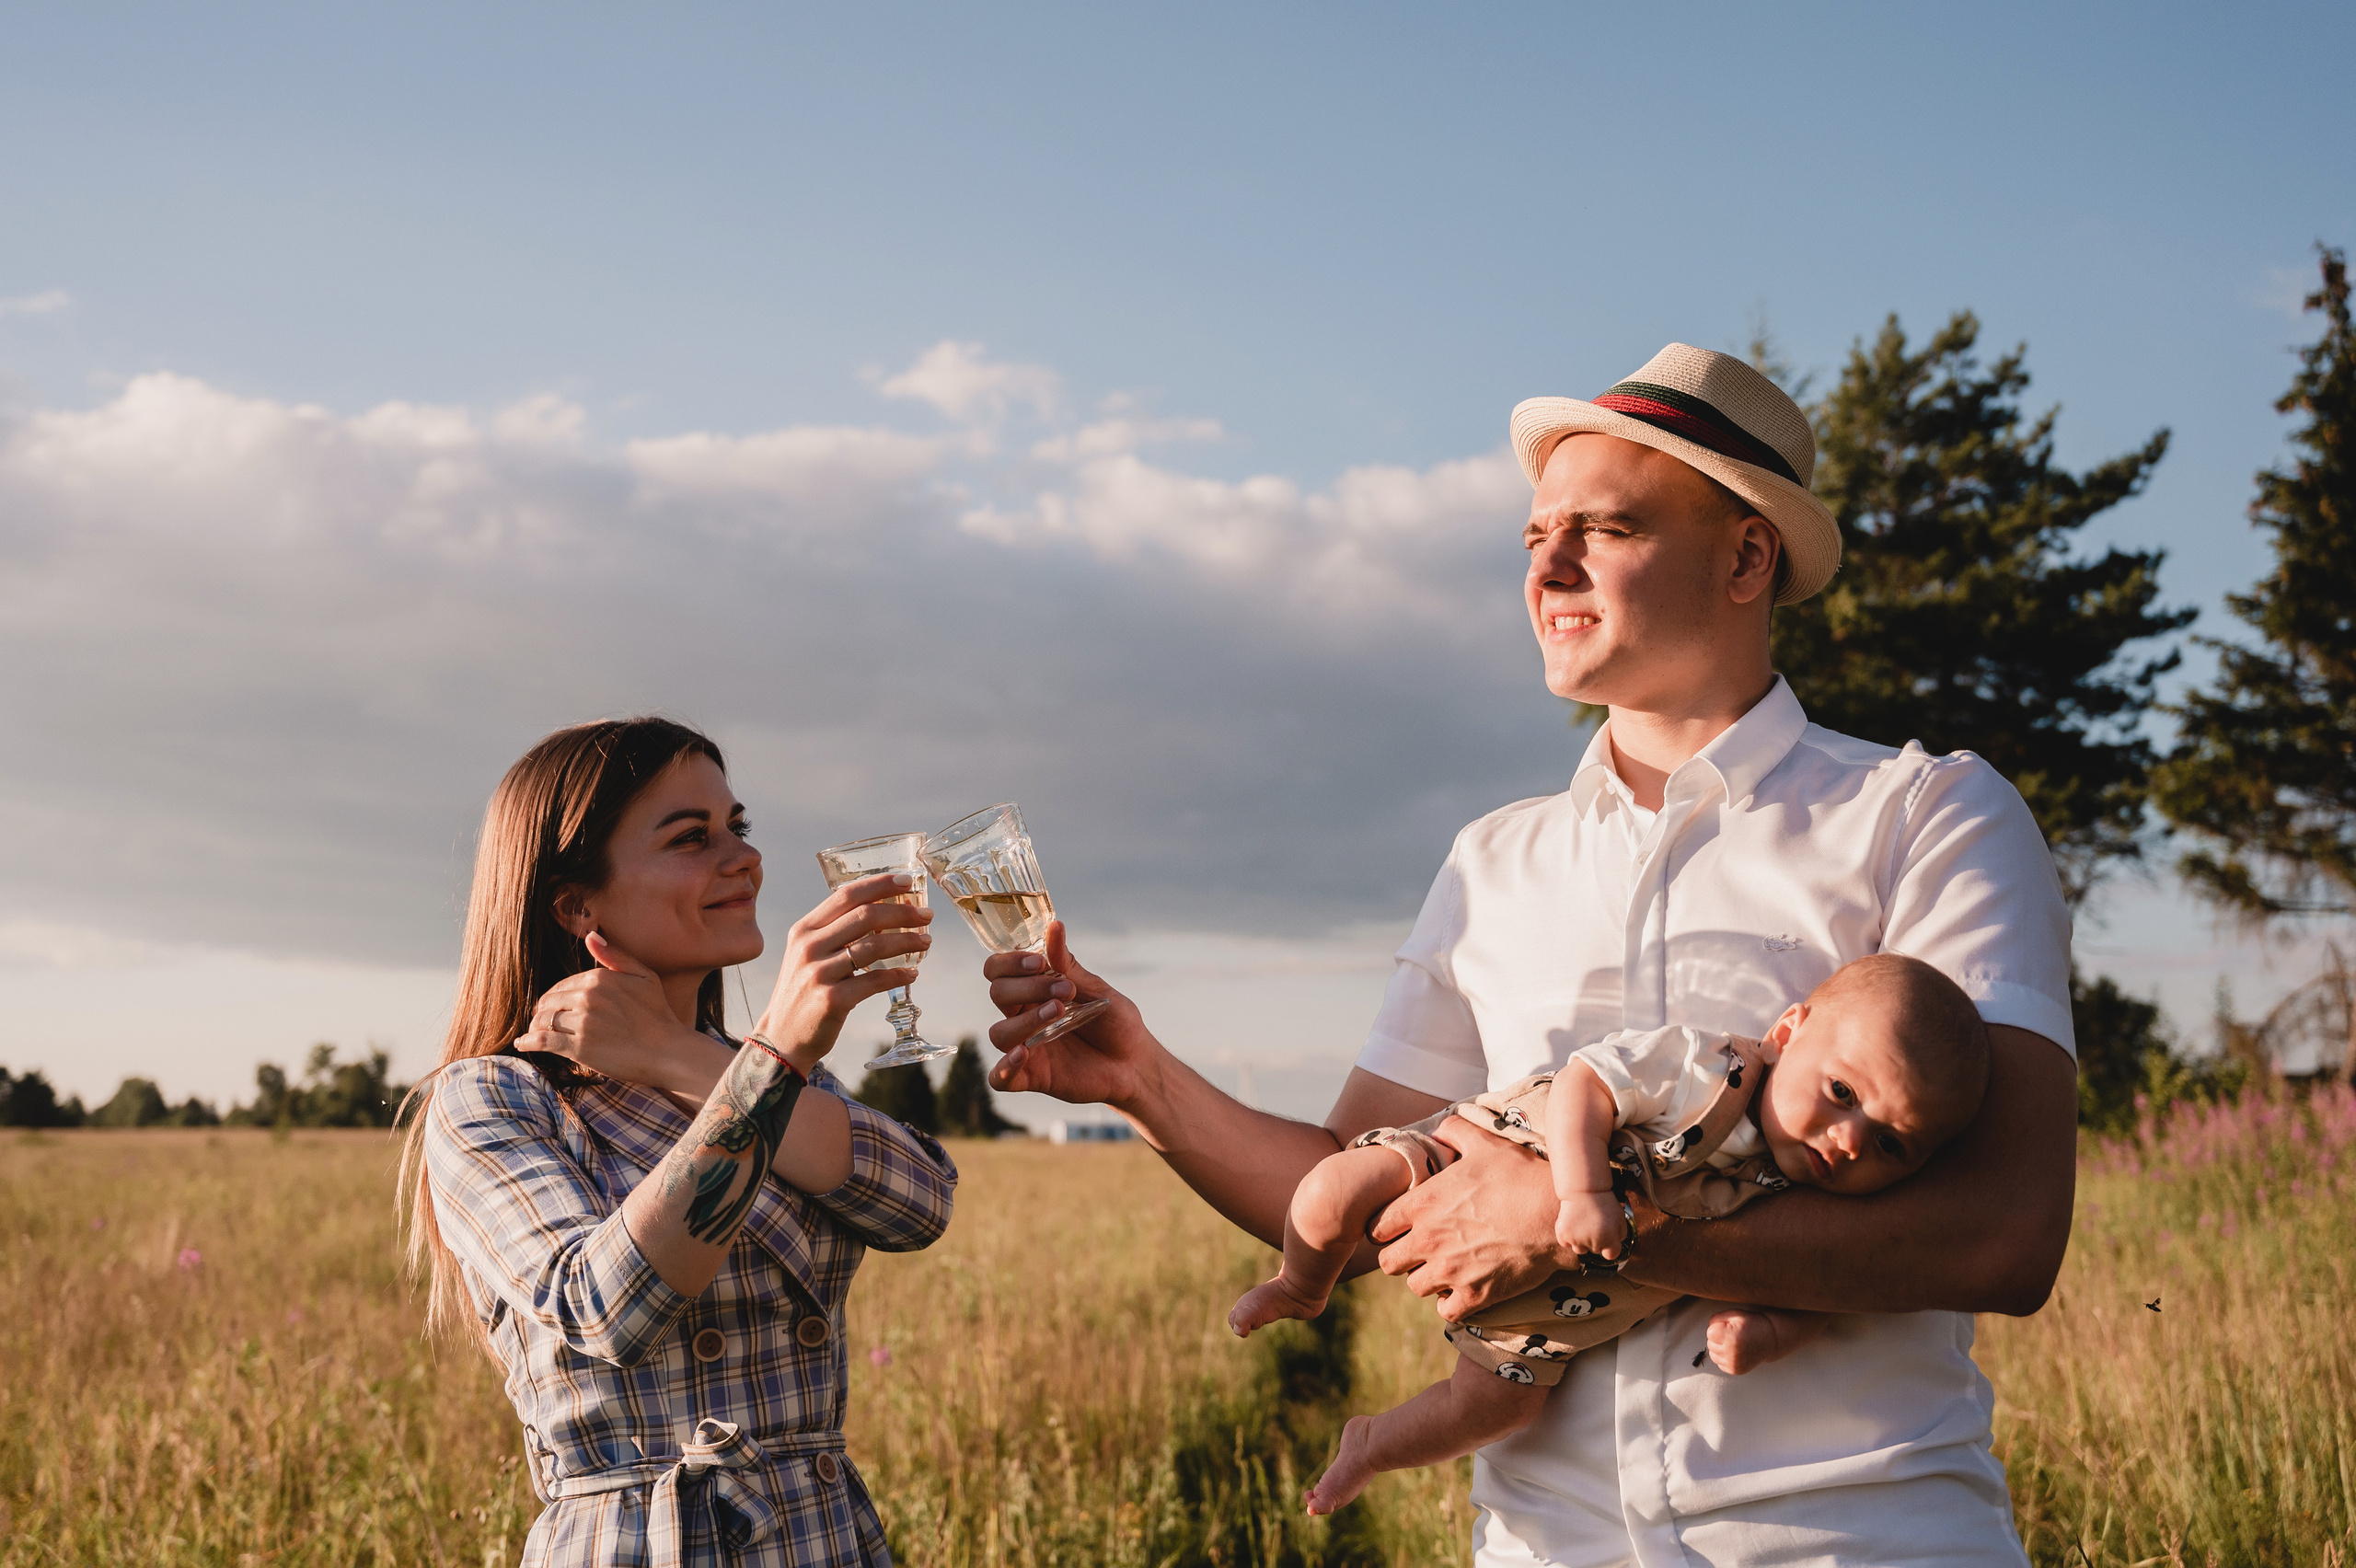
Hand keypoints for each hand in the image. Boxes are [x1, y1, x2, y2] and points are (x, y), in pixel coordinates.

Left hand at [517, 932, 724, 1094]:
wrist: (668, 1051)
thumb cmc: (658, 1014)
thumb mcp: (644, 976)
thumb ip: (615, 956)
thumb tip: (591, 936)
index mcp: (599, 978)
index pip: (563, 984)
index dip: (556, 996)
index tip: (553, 1005)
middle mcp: (588, 997)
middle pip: (548, 1001)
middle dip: (543, 1011)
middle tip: (541, 1020)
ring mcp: (582, 1022)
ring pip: (544, 1021)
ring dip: (536, 1027)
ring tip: (534, 1033)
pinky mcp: (578, 1047)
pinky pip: (543, 1041)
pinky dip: (529, 1042)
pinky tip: (523, 1044)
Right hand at [753, 872, 933, 1071]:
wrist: (781, 1037)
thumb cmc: (803, 991)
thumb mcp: (808, 954)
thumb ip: (835, 932)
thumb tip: (885, 912)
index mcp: (804, 929)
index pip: (847, 895)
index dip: (881, 884)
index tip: (909, 881)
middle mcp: (809, 947)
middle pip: (865, 916)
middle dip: (903, 913)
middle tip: (927, 916)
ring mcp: (818, 973)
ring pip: (874, 946)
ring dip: (907, 942)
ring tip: (926, 942)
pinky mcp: (832, 1000)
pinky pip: (874, 981)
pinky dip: (898, 975)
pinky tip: (912, 973)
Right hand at [979, 921, 1156, 1102]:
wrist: (1136, 1062)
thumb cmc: (1116, 1022)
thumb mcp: (1096, 990)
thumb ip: (1068, 966)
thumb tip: (1055, 926)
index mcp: (1033, 991)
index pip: (998, 970)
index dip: (1010, 963)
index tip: (1039, 963)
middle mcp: (1024, 1016)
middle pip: (998, 994)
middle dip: (1028, 987)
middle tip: (1066, 991)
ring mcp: (1026, 1048)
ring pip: (999, 1033)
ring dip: (1024, 1021)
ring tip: (1058, 1012)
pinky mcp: (1032, 1077)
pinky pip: (999, 1078)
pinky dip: (1003, 1068)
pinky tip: (1023, 1054)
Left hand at [1372, 1113, 1564, 1320]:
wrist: (1556, 1215)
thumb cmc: (1521, 1175)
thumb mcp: (1485, 1143)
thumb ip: (1454, 1132)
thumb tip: (1440, 1130)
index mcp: (1423, 1204)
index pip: (1378, 1226)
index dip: (1387, 1227)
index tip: (1402, 1227)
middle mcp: (1429, 1240)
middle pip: (1388, 1263)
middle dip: (1401, 1256)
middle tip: (1421, 1250)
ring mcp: (1450, 1271)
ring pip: (1415, 1287)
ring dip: (1427, 1279)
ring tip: (1444, 1268)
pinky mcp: (1475, 1296)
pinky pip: (1446, 1311)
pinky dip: (1452, 1303)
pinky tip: (1464, 1288)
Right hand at [1554, 1189, 1628, 1260]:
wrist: (1583, 1190)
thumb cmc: (1603, 1202)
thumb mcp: (1621, 1217)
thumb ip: (1621, 1234)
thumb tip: (1615, 1244)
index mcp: (1609, 1239)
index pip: (1611, 1255)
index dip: (1610, 1247)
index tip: (1607, 1239)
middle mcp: (1593, 1242)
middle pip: (1595, 1251)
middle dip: (1596, 1241)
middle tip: (1594, 1225)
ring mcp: (1576, 1239)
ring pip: (1579, 1249)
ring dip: (1582, 1241)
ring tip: (1583, 1225)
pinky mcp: (1563, 1234)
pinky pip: (1565, 1243)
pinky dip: (1568, 1237)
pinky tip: (1573, 1226)